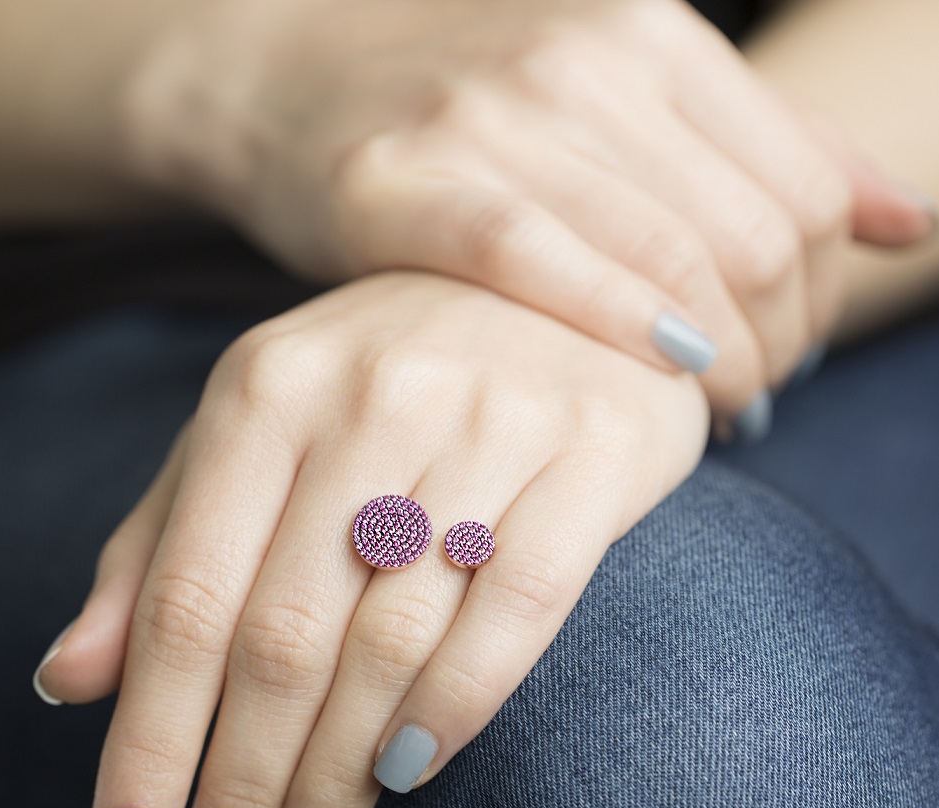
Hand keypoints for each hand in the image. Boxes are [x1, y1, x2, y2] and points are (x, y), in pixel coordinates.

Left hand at [34, 272, 706, 807]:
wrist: (554, 288)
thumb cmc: (386, 377)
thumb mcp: (257, 435)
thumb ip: (163, 543)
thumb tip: (68, 682)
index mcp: (267, 386)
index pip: (185, 596)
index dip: (149, 740)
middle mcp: (372, 396)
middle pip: (282, 634)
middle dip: (239, 782)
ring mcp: (490, 419)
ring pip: (393, 634)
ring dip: (336, 771)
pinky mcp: (593, 450)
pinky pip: (521, 599)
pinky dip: (462, 698)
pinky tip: (410, 772)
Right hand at [122, 0, 933, 432]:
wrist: (284, 77)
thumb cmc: (459, 113)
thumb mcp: (617, 102)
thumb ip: (759, 155)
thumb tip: (908, 223)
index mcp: (649, 37)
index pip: (799, 190)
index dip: (819, 297)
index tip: (787, 358)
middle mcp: (581, 61)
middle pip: (747, 236)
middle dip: (776, 344)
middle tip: (751, 402)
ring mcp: (489, 118)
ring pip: (662, 258)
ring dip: (714, 362)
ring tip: (708, 416)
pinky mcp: (404, 183)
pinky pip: (533, 261)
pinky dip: (610, 324)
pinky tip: (656, 377)